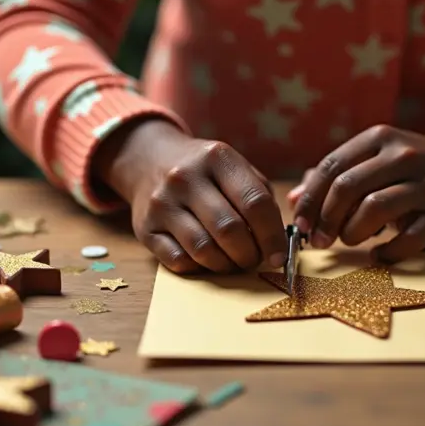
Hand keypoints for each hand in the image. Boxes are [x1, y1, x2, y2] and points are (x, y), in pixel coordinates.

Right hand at [95, 118, 287, 273]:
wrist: (149, 160)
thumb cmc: (206, 172)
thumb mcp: (234, 168)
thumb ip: (260, 197)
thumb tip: (279, 240)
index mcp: (217, 158)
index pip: (255, 203)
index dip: (272, 236)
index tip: (279, 255)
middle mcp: (185, 177)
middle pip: (230, 230)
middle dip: (250, 254)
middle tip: (255, 259)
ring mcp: (162, 203)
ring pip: (204, 250)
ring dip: (227, 265)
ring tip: (234, 261)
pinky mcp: (145, 228)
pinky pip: (180, 261)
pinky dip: (200, 268)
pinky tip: (207, 259)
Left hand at [290, 125, 424, 262]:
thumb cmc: (407, 167)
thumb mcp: (373, 158)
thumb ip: (333, 175)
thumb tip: (292, 200)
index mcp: (379, 138)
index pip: (333, 166)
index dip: (310, 199)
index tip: (300, 224)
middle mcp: (403, 156)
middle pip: (349, 186)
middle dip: (326, 218)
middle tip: (319, 240)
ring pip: (375, 208)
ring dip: (352, 232)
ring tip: (349, 240)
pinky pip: (409, 239)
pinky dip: (387, 252)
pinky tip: (378, 254)